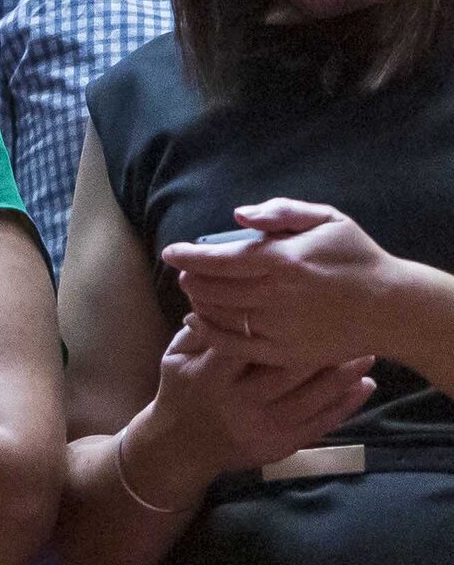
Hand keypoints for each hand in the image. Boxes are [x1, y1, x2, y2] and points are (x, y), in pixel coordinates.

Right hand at [127, 312, 374, 498]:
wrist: (181, 447)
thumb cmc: (181, 391)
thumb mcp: (176, 357)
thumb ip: (201, 330)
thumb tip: (226, 295)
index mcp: (211, 377)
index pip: (249, 343)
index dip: (276, 322)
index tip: (303, 301)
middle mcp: (239, 404)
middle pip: (289, 369)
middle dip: (322, 347)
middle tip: (350, 323)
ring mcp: (263, 427)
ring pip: (313, 397)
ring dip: (344, 374)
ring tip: (367, 352)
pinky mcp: (280, 445)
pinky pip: (321, 424)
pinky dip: (346, 405)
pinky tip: (364, 386)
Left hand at [165, 200, 408, 368]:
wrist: (392, 307)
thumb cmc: (357, 257)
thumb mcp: (328, 220)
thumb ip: (282, 212)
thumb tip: (238, 215)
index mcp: (284, 260)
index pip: (218, 259)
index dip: (188, 256)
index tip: (171, 252)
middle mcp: (277, 295)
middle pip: (211, 288)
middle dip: (190, 278)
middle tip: (186, 272)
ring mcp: (279, 327)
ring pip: (218, 315)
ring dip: (197, 302)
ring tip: (195, 292)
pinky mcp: (284, 352)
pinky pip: (232, 345)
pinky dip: (207, 332)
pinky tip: (196, 321)